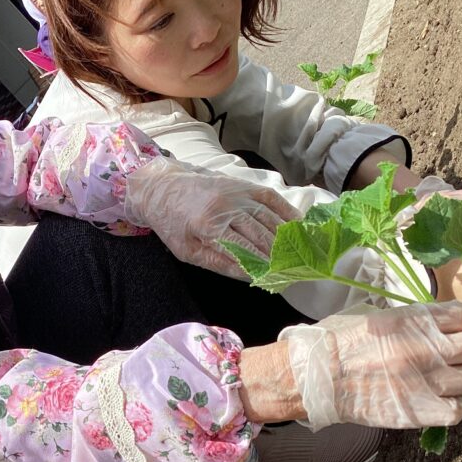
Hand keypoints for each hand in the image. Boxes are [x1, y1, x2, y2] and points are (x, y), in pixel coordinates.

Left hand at [125, 157, 301, 278]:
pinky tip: (297, 225)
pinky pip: (270, 197)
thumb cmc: (172, 223)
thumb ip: (218, 263)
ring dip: (285, 235)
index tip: (278, 277)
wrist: (162, 187)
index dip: (263, 264)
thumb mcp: (187, 251)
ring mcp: (237, 193)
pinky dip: (286, 211)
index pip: (245, 249)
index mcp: (209, 225)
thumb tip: (248, 275)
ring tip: (299, 252)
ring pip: (269, 216)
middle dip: (278, 253)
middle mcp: (227, 206)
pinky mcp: (243, 184)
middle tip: (294, 268)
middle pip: (261, 233)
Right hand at [278, 302, 461, 429]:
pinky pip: (459, 409)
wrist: (317, 376)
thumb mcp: (376, 316)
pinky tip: (449, 402)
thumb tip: (432, 325)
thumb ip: (410, 320)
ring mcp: (427, 380)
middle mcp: (428, 347)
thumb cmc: (338, 341)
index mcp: (415, 319)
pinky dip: (459, 405)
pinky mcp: (420, 410)